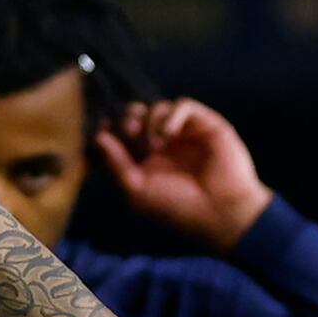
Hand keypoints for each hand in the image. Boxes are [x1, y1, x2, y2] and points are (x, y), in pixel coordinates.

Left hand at [92, 96, 272, 249]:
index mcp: (148, 160)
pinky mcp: (206, 124)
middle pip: (139, 114)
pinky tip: (169, 135)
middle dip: (130, 118)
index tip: (103, 127)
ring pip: (159, 107)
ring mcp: (186, 133)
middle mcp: (166, 144)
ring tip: (156, 143)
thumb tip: (98, 137)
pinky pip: (183, 105)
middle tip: (131, 131)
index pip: (124, 133)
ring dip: (150, 120)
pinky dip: (171, 115)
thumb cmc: (177, 207)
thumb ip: (116, 163)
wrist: (219, 211)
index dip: (113, 127)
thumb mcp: (137, 189)